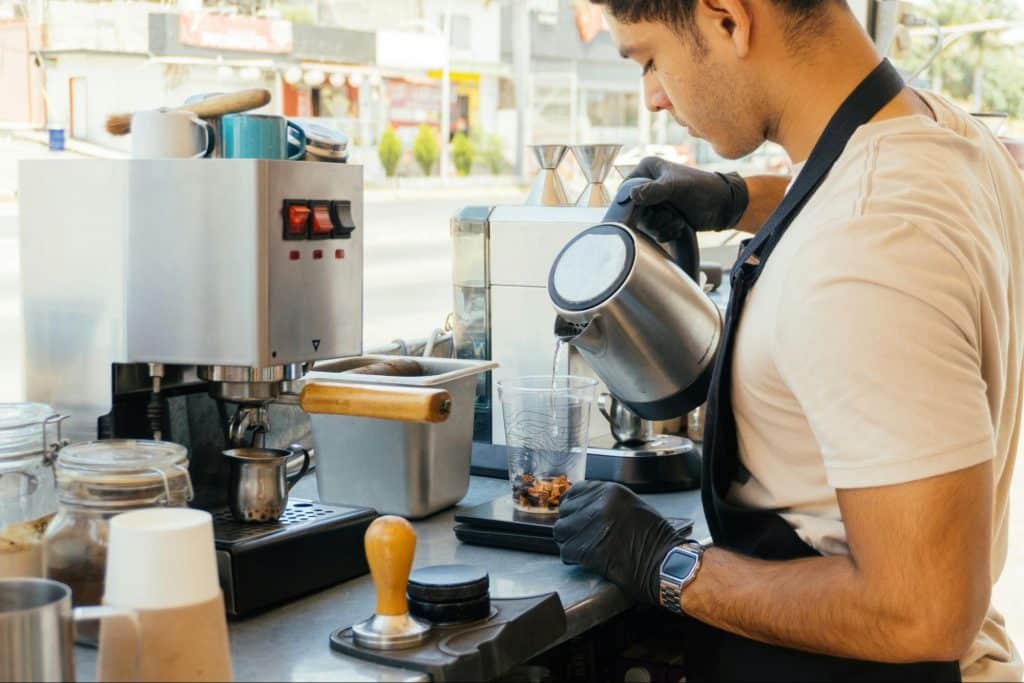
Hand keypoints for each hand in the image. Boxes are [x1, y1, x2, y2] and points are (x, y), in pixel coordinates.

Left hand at [553, 480, 688, 605]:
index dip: (572, 506)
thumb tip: (584, 508)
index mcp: (611, 491)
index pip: (575, 492)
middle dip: (571, 525)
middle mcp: (599, 504)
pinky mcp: (587, 548)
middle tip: (580, 537)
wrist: (665, 563)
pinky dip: (572, 557)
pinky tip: (585, 560)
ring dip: (569, 541)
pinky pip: (566, 551)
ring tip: (582, 549)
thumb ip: (607, 503)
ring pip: (562, 531)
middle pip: (566, 512)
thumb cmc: (655, 539)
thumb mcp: (632, 506)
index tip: (573, 514)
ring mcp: (591, 526)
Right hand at [627, 157, 748, 238]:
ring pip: (644, 224)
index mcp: (647, 170)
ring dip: (661, 226)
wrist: (723, 206)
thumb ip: (655, 190)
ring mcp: (655, 204)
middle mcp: (647, 186)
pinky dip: (666, 232)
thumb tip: (632, 195)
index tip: (643, 211)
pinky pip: (654, 232)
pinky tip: (679, 226)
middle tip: (669, 214)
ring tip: (678, 220)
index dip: (631, 204)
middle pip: (633, 210)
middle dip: (652, 218)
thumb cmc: (703, 188)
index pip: (626, 189)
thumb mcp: (678, 186)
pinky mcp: (662, 218)